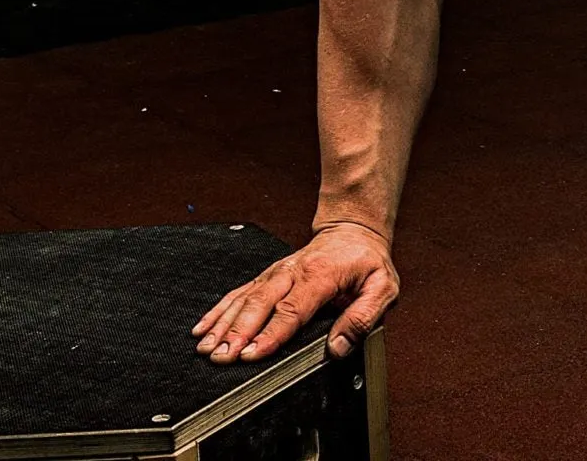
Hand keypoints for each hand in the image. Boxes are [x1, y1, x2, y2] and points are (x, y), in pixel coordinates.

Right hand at [192, 222, 398, 363]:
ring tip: (206, 347)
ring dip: (223, 323)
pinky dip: (218, 309)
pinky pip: (239, 291)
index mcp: (321, 275)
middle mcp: (293, 272)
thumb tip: (339, 347)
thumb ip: (363, 318)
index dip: (270, 334)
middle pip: (261, 303)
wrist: (353, 230)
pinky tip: (203, 327)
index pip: (292, 309)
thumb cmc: (366, 260)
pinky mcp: (267, 276)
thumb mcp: (382, 288)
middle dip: (238, 331)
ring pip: (244, 297)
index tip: (252, 353)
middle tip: (221, 356)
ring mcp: (277, 272)